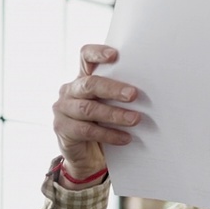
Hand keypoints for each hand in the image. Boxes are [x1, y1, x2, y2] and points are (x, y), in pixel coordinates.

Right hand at [51, 44, 141, 181]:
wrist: (85, 155)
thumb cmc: (101, 124)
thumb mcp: (108, 105)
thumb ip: (117, 95)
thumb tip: (147, 92)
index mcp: (82, 78)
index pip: (85, 56)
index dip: (97, 53)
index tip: (115, 55)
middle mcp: (69, 90)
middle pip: (90, 84)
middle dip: (113, 89)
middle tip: (133, 95)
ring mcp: (63, 109)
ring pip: (89, 109)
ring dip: (115, 115)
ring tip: (135, 119)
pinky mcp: (62, 128)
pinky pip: (87, 130)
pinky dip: (109, 135)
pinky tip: (125, 138)